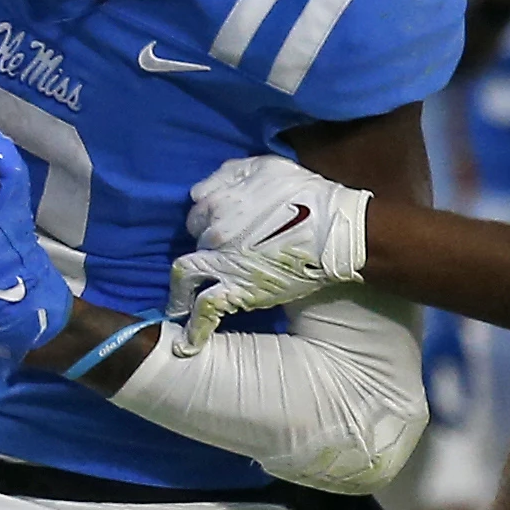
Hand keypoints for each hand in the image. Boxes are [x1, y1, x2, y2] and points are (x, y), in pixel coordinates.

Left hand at [168, 154, 369, 350]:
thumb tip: (201, 191)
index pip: (196, 214)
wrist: (333, 230)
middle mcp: (213, 233)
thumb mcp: (265, 166)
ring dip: (178, 292)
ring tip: (176, 307)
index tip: (215, 230)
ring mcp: (223, 264)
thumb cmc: (306, 194)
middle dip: (200, 250)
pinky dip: (195, 327)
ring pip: (185, 276)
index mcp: (218, 202)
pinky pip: (206, 309)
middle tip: (207, 263)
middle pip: (193, 243)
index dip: (205, 221)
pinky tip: (187, 343)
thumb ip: (228, 173)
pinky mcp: (239, 291)